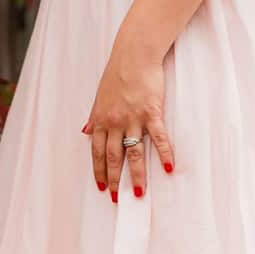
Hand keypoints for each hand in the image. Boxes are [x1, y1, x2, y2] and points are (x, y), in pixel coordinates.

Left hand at [85, 46, 174, 201]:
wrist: (133, 54)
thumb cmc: (117, 74)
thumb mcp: (99, 97)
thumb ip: (94, 117)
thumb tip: (85, 131)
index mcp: (101, 120)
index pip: (97, 152)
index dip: (99, 171)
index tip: (102, 187)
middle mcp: (114, 123)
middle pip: (113, 157)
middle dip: (114, 180)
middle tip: (117, 198)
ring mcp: (133, 119)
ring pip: (133, 153)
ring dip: (136, 175)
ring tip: (140, 193)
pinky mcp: (151, 112)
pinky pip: (158, 138)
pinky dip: (165, 153)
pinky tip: (169, 168)